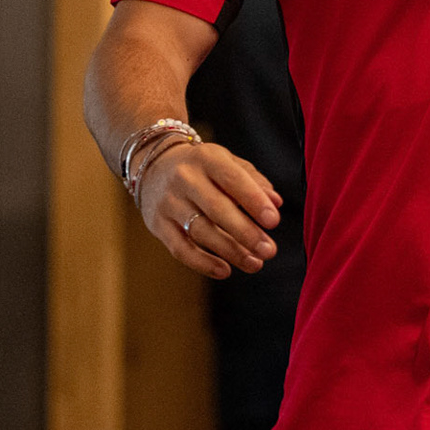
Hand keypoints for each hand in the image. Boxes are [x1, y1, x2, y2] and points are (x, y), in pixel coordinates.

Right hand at [139, 140, 283, 279]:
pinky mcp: (158, 225)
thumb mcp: (226, 162)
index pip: (232, 179)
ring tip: (255, 263)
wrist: (153, 166)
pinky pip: (180, 248)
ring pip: (201, 231)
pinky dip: (203, 263)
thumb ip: (253, 180)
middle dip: (245, 232)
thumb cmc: (201, 167)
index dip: (254, 200)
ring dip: (231, 251)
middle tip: (269, 250)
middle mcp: (184, 179)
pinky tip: (225, 270)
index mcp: (206, 158)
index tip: (274, 221)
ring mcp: (169, 202)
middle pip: (216, 209)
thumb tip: (276, 202)